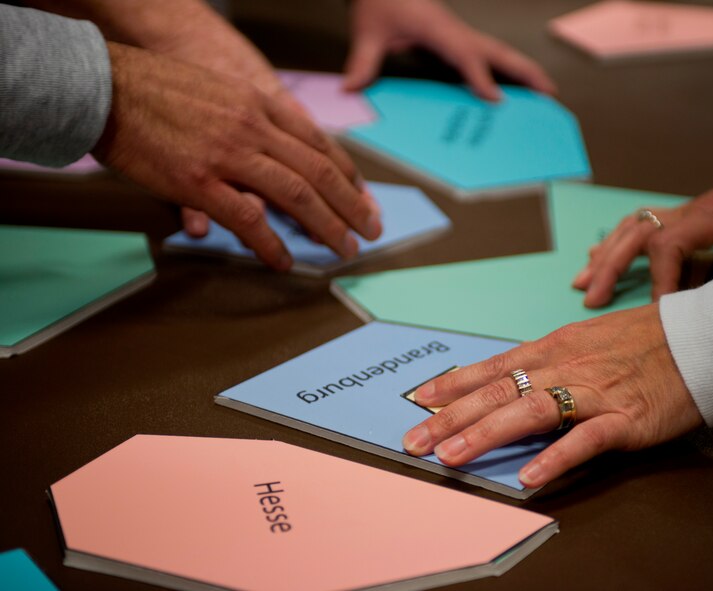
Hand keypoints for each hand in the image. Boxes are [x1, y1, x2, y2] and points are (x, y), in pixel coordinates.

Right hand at [93, 42, 380, 269]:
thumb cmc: (157, 89)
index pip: (319, 142)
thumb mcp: (220, 91)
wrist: (104, 87)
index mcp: (260, 104)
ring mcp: (229, 155)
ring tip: (345, 250)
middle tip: (371, 230)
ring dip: (327, 227)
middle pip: (319, 171)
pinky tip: (285, 261)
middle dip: (352, 205)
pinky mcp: (200, 182)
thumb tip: (276, 150)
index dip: (347, 173)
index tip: (363, 196)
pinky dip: (271, 243)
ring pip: (296, 194)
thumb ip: (253, 118)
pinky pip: (248, 219)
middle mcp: (253, 127)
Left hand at [344, 0, 556, 100]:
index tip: (495, 99)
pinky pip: (487, 56)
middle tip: (549, 93)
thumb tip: (351, 88)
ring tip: (546, 92)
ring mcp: (460, 34)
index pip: (464, 55)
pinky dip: (506, 70)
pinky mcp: (457, 39)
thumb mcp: (367, 31)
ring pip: (499, 53)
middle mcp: (455, 31)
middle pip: (498, 52)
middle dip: (524, 72)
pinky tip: (514, 87)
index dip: (480, 77)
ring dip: (523, 70)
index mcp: (438, 28)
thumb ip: (362, 62)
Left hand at [401, 304, 702, 487]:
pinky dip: (556, 458)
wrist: (703, 337)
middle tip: (415, 441)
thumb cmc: (646, 339)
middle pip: (498, 392)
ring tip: (451, 458)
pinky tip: (530, 478)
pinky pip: (585, 440)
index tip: (419, 400)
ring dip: (485, 435)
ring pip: (530, 412)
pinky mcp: (626, 419)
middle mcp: (566, 367)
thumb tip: (514, 378)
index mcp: (555, 348)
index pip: (493, 368)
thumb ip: (551, 360)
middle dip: (451, 417)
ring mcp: (594, 393)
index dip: (453, 385)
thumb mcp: (588, 339)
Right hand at [573, 160, 712, 306]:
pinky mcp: (684, 216)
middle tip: (591, 299)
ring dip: (606, 255)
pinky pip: (642, 226)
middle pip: (636, 233)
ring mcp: (684, 210)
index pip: (669, 244)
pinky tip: (601, 258)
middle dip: (610, 267)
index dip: (660, 279)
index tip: (660, 310)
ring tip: (582, 281)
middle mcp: (690, 210)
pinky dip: (618, 244)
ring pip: (632, 227)